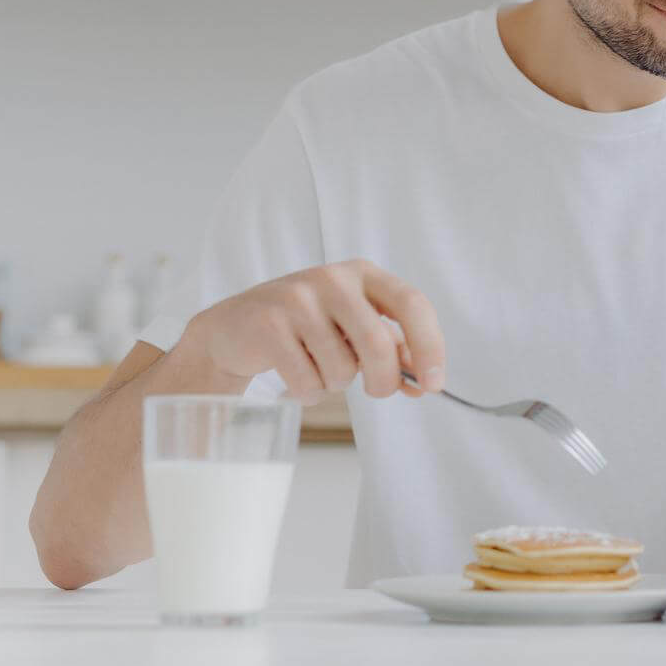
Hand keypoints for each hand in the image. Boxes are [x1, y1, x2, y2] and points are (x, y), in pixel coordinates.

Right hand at [182, 259, 445, 402]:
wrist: (231, 329)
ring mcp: (297, 298)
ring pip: (341, 369)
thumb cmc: (305, 329)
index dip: (430, 346)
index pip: (412, 304)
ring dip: (335, 384)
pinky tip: (296, 375)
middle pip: (379, 343)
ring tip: (317, 367)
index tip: (434, 384)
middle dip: (384, 380)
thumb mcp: (353, 328)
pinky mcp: (268, 325)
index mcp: (364, 274)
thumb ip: (392, 349)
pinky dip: (308, 392)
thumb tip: (425, 382)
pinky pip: (307, 381)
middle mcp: (333, 278)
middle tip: (379, 392)